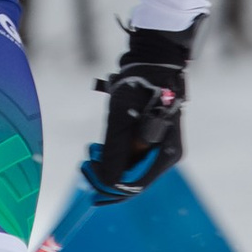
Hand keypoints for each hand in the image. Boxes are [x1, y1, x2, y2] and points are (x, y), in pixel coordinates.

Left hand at [81, 26, 194, 204]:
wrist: (151, 61)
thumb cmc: (139, 86)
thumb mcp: (121, 119)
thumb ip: (115, 152)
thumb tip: (106, 184)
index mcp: (166, 154)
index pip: (136, 185)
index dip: (111, 190)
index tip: (89, 185)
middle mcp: (165, 154)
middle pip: (133, 180)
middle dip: (106, 178)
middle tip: (84, 168)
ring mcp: (159, 147)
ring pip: (130, 169)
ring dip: (107, 166)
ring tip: (89, 154)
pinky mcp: (150, 139)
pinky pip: (130, 157)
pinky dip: (113, 156)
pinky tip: (97, 149)